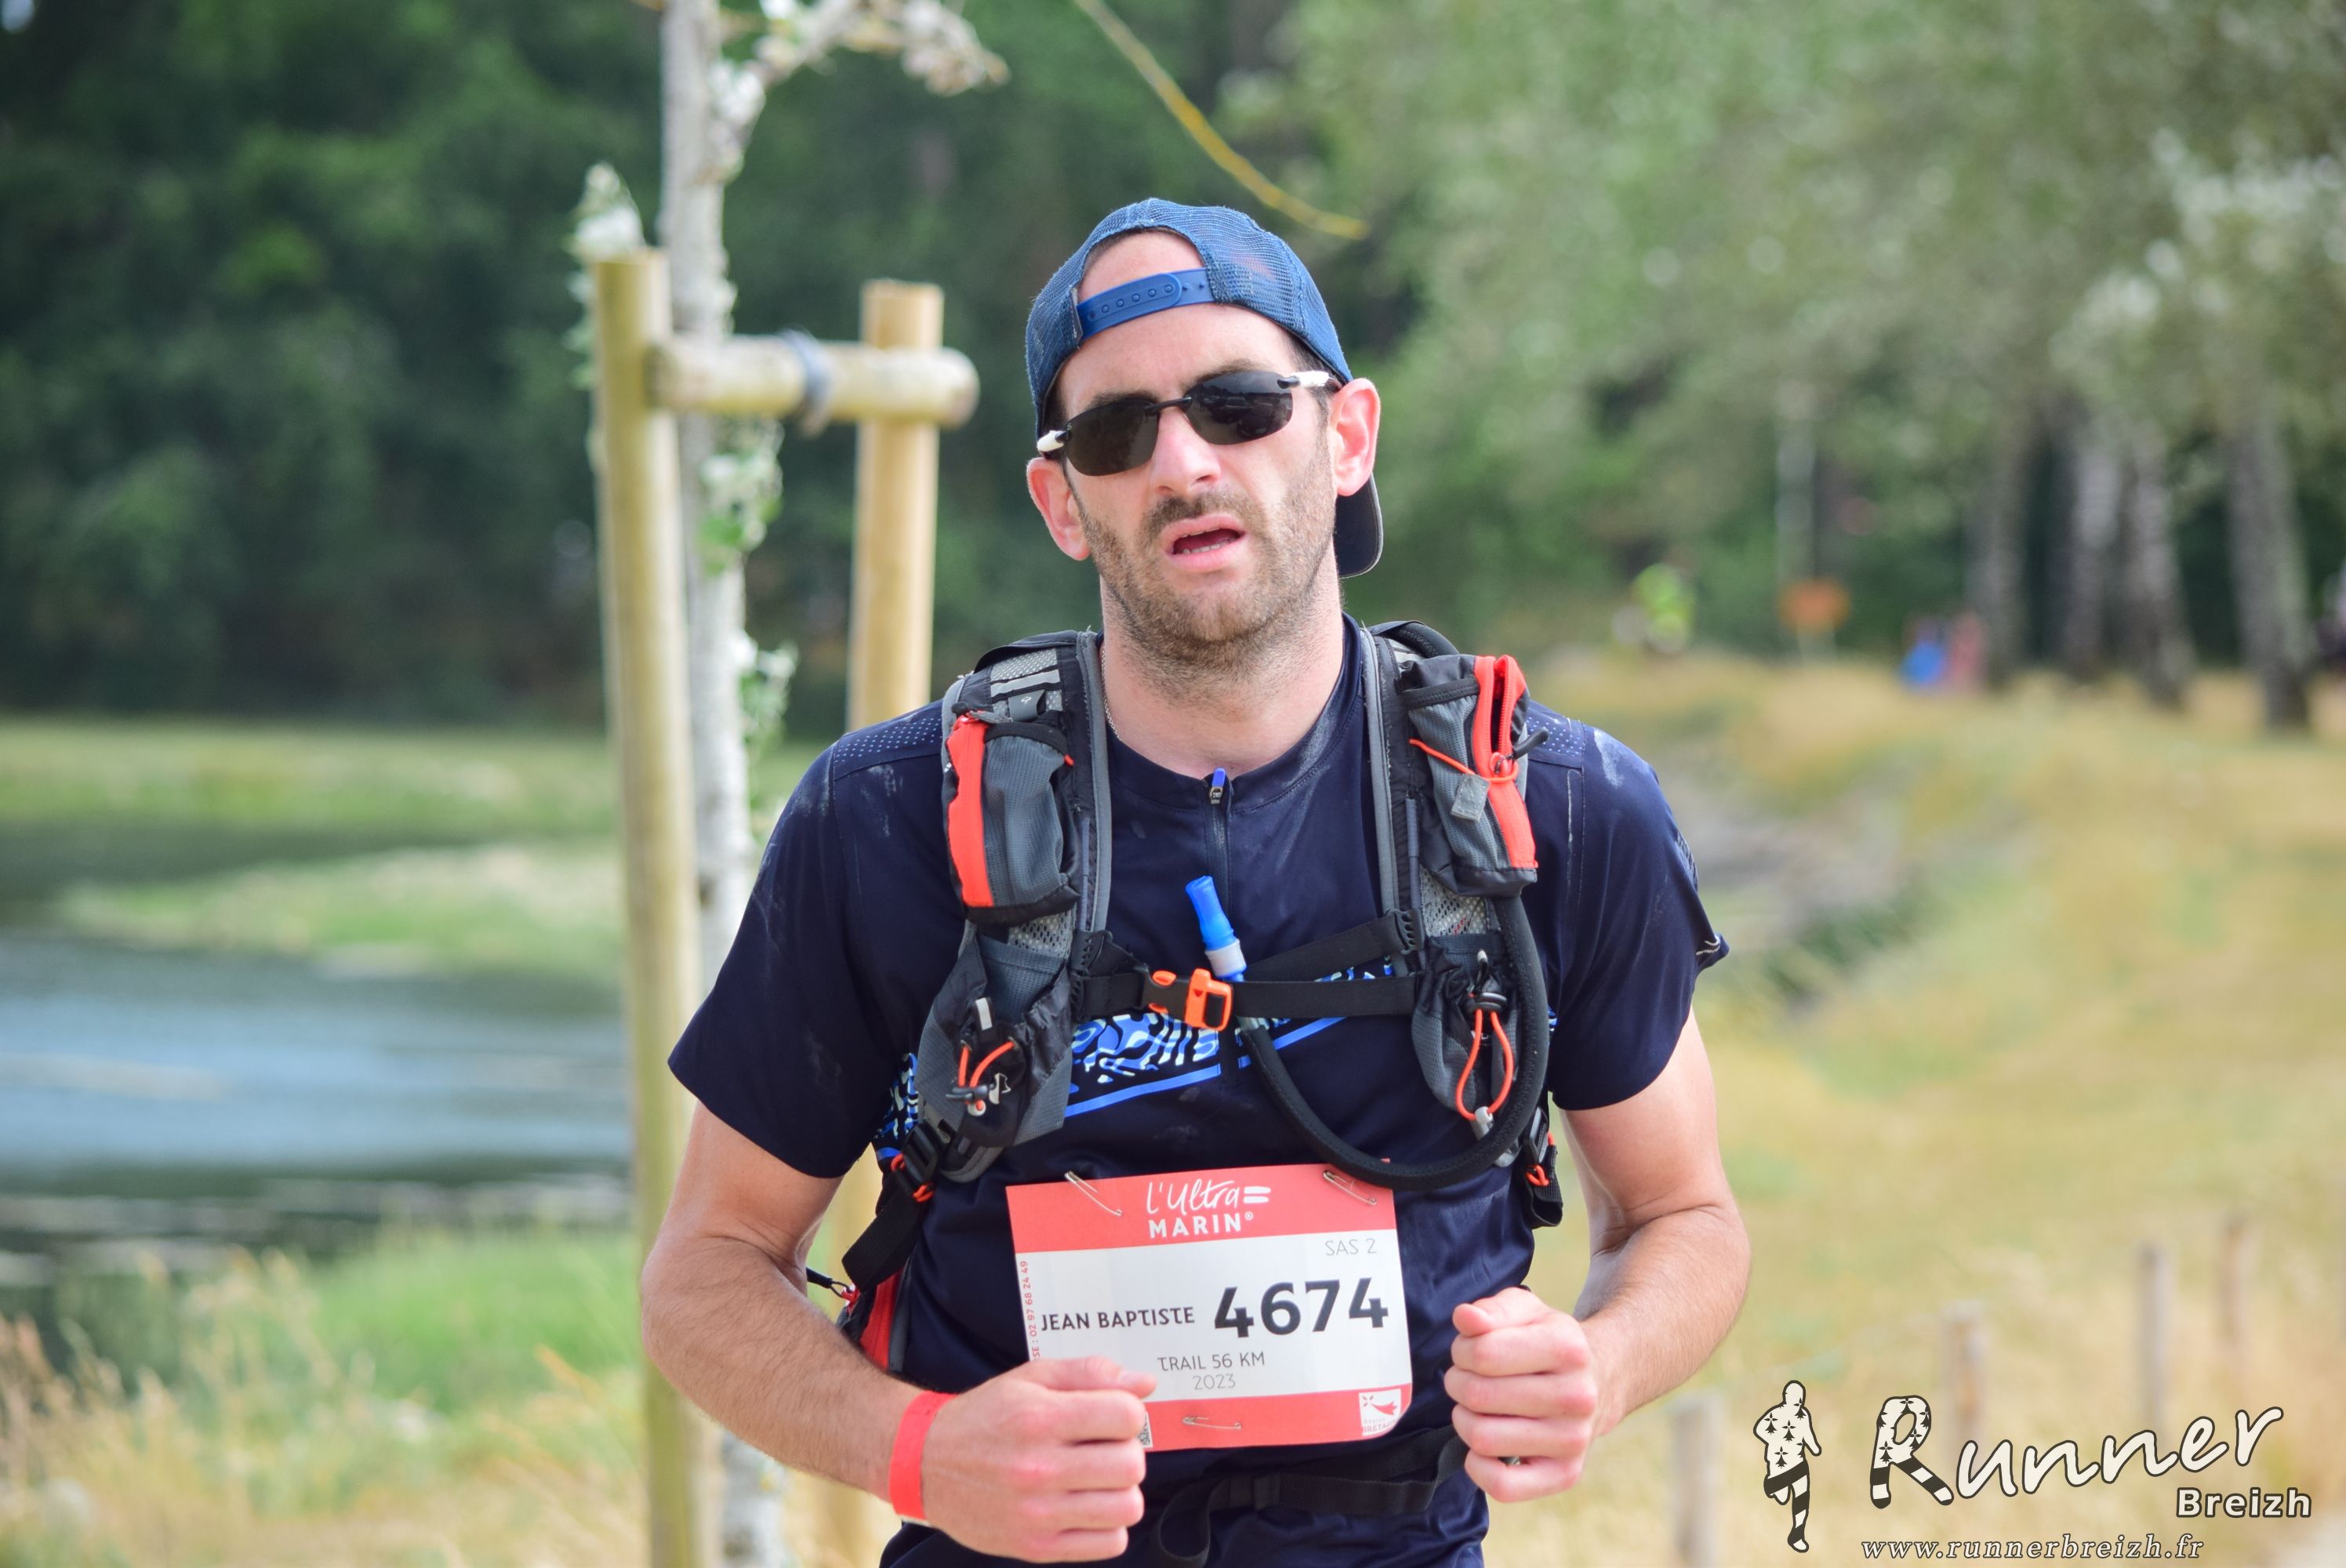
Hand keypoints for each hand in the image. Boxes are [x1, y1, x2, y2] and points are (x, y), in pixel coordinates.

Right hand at [919, 1356, 1155, 1561]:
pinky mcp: (1037, 1546)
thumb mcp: (1031, 1378)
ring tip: (1096, 1479)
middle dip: (1126, 1451)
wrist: (925, 1464)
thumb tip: (1146, 1384)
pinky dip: (1109, 1525)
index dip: (1127, 1413)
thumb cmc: (985, 1417)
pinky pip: (1110, 1543)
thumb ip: (1090, 1374)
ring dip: (1121, 1490)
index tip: (1109, 1416)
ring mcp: (1038, 1513)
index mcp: (1039, 1418)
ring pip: (1127, 1507)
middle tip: (1102, 1449)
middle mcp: (1038, 1467)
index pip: (1126, 1416)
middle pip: (1131, 1464)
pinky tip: (1087, 1506)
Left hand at [1445, 1286, 1598, 1501]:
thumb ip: (1493, 1310)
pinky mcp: (1565, 1475)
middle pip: (1478, 1395)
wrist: (1599, 1381)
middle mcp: (1577, 1396)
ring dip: (1465, 1420)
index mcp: (1567, 1348)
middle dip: (1459, 1383)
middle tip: (1469, 1379)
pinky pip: (1503, 1486)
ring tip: (1478, 1408)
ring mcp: (1573, 1440)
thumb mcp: (1527, 1312)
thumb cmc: (1549, 1344)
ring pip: (1482, 1438)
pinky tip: (1483, 1447)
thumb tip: (1465, 1318)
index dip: (1462, 1351)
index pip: (1483, 1353)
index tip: (1469, 1352)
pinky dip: (1478, 1468)